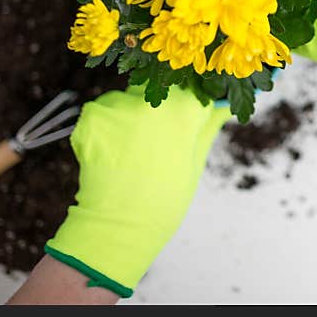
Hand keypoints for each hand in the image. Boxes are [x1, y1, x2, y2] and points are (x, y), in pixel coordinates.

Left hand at [44, 87, 229, 297]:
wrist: (120, 226)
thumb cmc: (165, 199)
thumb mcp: (194, 162)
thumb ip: (207, 127)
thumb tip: (223, 105)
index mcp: (184, 110)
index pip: (192, 90)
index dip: (188, 105)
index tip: (185, 119)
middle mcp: (152, 100)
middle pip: (156, 89)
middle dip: (156, 108)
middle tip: (152, 140)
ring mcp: (119, 106)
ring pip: (126, 99)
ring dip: (127, 115)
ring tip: (129, 150)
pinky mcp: (92, 116)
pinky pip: (102, 111)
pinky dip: (104, 127)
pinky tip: (110, 152)